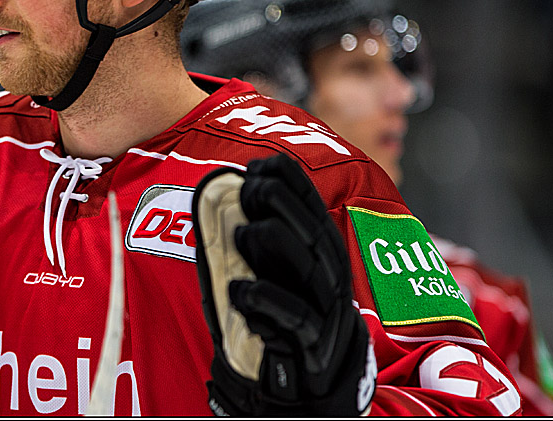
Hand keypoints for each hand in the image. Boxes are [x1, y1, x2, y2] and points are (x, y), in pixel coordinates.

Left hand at [193, 153, 375, 415]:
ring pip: (309, 268)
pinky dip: (266, 301)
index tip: (262, 163)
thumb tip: (222, 204)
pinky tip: (240, 289)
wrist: (309, 388)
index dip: (292, 183)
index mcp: (322, 255)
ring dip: (274, 244)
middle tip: (249, 186)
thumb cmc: (283, 322)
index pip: (313, 210)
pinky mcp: (314, 346)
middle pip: (312, 232)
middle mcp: (330, 278)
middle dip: (283, 203)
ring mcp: (326, 312)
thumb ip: (255, 244)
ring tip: (242, 231)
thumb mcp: (272, 275)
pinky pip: (295, 318)